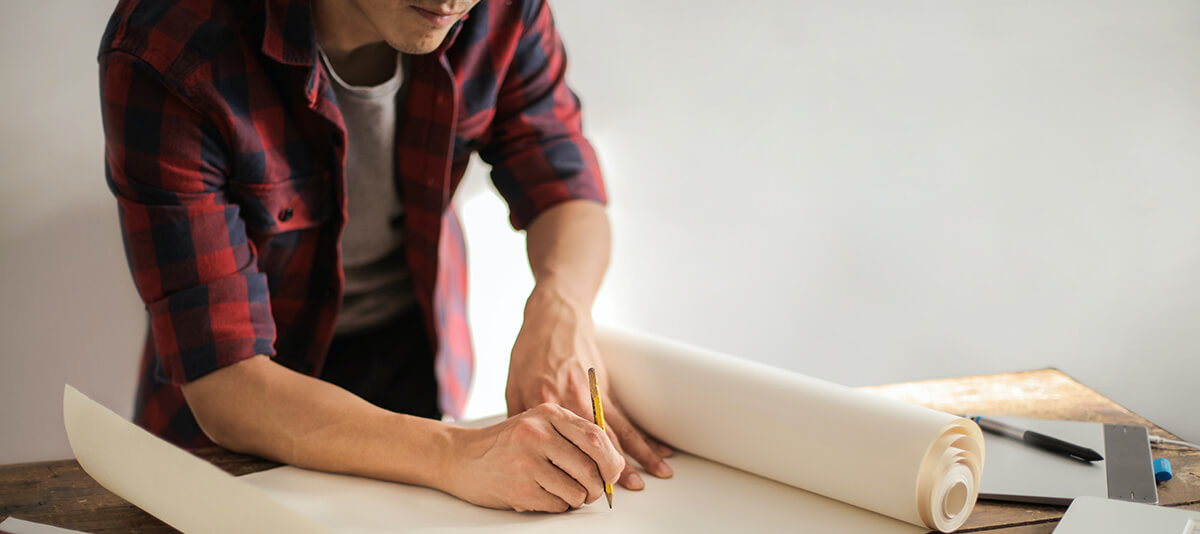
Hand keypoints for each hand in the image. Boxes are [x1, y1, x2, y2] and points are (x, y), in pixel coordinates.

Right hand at [441, 403, 623, 511]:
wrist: (460, 457)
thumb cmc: (506, 444)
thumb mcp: (538, 424)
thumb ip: (573, 435)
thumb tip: (613, 463)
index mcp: (548, 413)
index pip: (596, 436)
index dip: (612, 460)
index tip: (612, 472)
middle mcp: (537, 434)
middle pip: (591, 467)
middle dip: (599, 486)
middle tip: (593, 490)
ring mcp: (527, 461)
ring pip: (577, 490)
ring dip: (577, 498)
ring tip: (563, 492)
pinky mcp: (519, 488)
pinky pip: (558, 505)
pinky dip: (558, 506)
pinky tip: (544, 495)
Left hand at [505, 287, 673, 490]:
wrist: (554, 316)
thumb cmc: (530, 349)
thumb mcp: (513, 384)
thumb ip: (519, 419)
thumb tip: (522, 450)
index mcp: (544, 404)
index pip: (560, 445)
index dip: (573, 468)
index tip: (583, 489)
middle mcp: (572, 401)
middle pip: (596, 441)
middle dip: (614, 467)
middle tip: (629, 489)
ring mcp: (592, 394)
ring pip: (619, 430)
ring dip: (639, 454)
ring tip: (657, 474)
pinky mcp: (605, 387)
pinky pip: (627, 417)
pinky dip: (644, 434)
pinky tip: (659, 449)